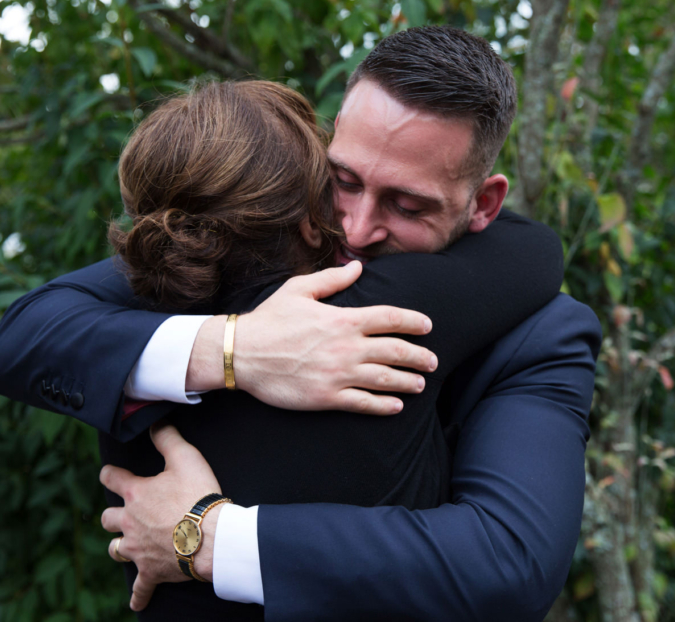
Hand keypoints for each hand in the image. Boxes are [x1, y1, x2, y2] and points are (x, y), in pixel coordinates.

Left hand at [100, 423, 220, 610]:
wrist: (211, 537)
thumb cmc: (198, 496)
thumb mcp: (186, 458)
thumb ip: (168, 438)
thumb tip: (156, 422)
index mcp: (135, 493)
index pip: (110, 478)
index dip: (110, 473)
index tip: (111, 473)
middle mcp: (130, 522)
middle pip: (107, 518)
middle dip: (113, 515)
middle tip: (126, 513)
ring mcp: (138, 549)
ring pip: (115, 549)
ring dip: (119, 546)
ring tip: (127, 545)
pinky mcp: (150, 571)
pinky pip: (140, 587)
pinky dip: (139, 594)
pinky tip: (138, 600)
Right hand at [188, 261, 437, 414]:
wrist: (241, 353)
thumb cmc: (269, 319)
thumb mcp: (298, 289)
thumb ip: (332, 279)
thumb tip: (358, 267)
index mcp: (343, 319)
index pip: (390, 318)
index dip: (413, 322)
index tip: (428, 326)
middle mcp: (346, 347)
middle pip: (396, 351)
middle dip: (420, 356)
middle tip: (433, 361)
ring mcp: (338, 374)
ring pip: (385, 379)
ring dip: (407, 381)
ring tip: (420, 384)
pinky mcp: (326, 397)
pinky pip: (363, 403)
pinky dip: (384, 406)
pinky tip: (396, 406)